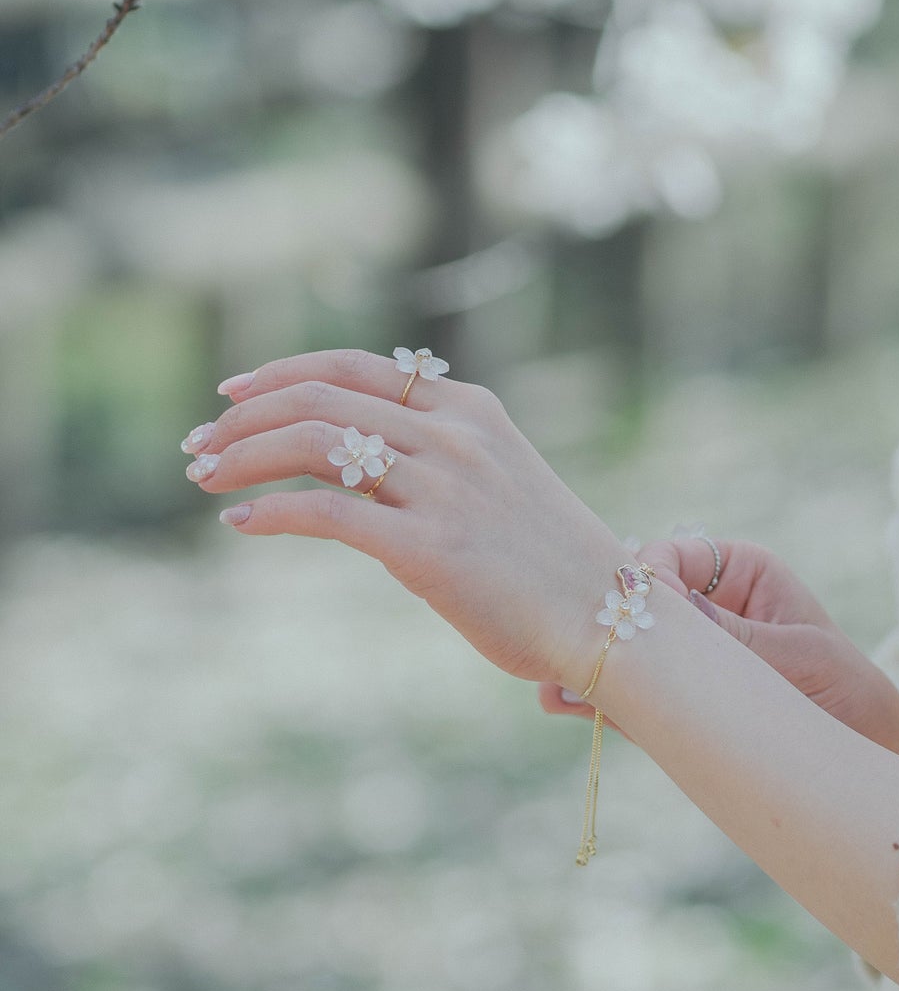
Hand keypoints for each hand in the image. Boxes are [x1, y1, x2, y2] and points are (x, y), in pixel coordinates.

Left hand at [182, 347, 640, 690]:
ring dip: (244, 455)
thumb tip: (349, 469)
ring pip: (314, 444)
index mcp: (472, 412)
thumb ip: (433, 464)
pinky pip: (328, 512)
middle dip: (244, 417)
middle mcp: (455, 438)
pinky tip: (241, 522)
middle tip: (198, 445)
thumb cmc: (553, 568)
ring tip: (205, 477)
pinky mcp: (430, 549)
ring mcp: (444, 490)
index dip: (283, 372)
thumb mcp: (498, 487)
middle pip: (321, 397)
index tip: (233, 394)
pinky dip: (270, 511)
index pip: (355, 367)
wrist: (608, 623)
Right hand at [538, 536, 898, 760]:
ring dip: (591, 664)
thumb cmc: (847, 692)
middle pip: (641, 602)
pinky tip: (561, 700)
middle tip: (565, 641)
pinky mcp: (678, 701)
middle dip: (603, 623)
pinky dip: (600, 701)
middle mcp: (707, 607)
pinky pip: (633, 695)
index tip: (636, 608)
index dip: (649, 575)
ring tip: (550, 683)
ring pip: (630, 650)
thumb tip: (661, 602)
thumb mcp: (797, 658)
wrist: (870, 753)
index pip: (677, 555)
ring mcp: (689, 657)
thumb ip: (730, 637)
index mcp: (742, 572)